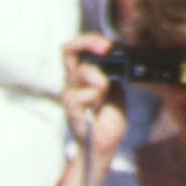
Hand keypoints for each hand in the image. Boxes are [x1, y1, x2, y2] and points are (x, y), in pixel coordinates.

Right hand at [61, 34, 125, 162]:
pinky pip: (83, 93)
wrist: (104, 144)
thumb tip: (114, 57)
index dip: (90, 41)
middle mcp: (73, 82)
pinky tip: (97, 108)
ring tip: (104, 97)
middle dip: (88, 42)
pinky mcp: (69, 108)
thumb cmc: (108, 119)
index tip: (108, 45)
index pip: (78, 49)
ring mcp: (69, 94)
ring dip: (100, 81)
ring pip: (82, 71)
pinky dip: (95, 98)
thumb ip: (112, 74)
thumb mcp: (117, 89)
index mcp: (84, 76)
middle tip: (105, 47)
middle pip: (68, 50)